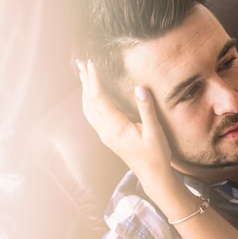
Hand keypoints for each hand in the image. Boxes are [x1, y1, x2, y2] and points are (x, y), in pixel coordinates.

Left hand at [77, 60, 172, 180]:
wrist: (152, 175)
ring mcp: (105, 135)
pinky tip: (90, 97)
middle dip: (85, 81)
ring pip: (88, 109)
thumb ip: (146, 109)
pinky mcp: (107, 137)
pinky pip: (92, 116)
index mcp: (116, 127)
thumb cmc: (156, 154)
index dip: (94, 80)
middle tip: (81, 62)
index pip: (100, 98)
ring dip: (85, 91)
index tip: (91, 64)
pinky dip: (88, 102)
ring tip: (83, 75)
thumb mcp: (155, 131)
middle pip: (90, 101)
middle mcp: (106, 131)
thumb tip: (139, 88)